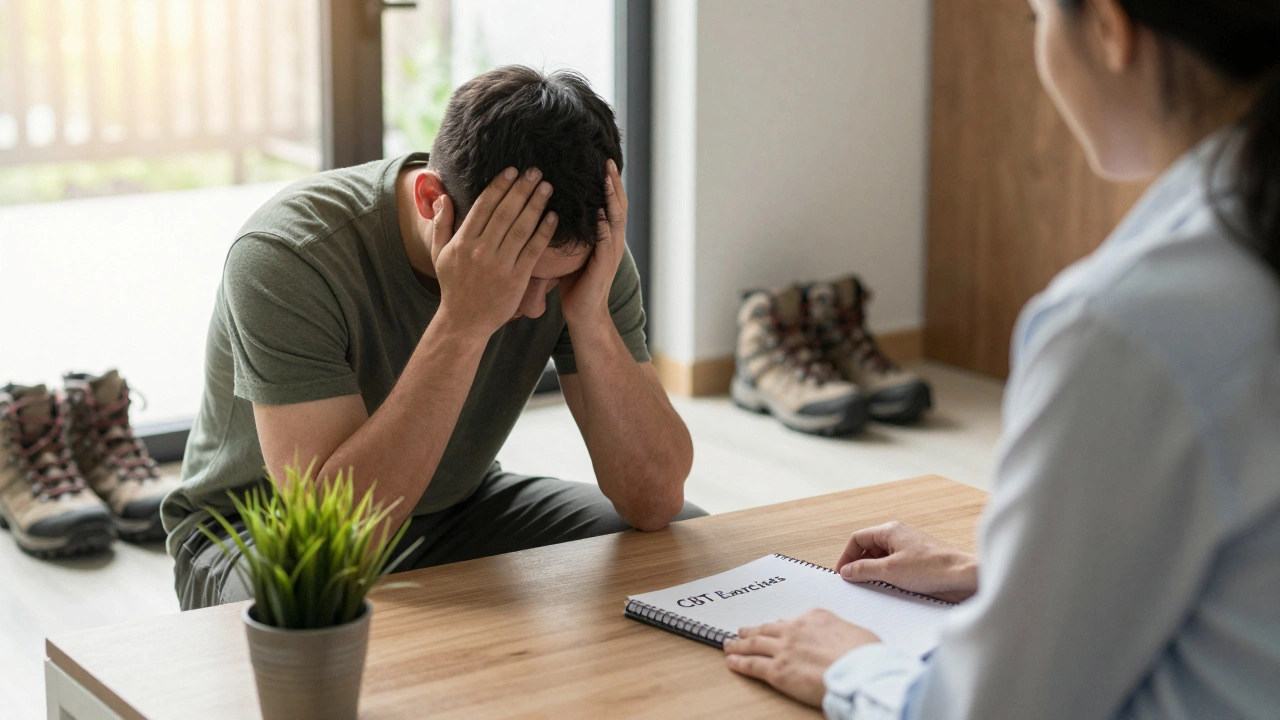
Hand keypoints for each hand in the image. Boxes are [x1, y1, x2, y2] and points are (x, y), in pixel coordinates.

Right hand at [430, 167, 558, 337]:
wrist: (465, 321)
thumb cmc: (453, 286)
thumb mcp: (439, 254)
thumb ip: (441, 224)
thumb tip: (443, 196)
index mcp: (463, 241)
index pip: (484, 206)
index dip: (499, 186)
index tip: (512, 171)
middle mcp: (482, 250)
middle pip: (505, 212)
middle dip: (522, 189)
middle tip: (535, 171)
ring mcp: (500, 264)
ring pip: (521, 228)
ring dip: (536, 205)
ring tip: (547, 187)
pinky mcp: (516, 278)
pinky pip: (532, 251)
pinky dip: (543, 233)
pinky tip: (553, 217)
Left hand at [559, 159, 626, 328]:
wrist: (584, 314)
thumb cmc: (575, 284)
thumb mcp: (571, 252)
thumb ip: (569, 232)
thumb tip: (549, 210)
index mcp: (605, 236)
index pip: (609, 203)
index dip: (607, 183)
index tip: (601, 161)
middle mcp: (612, 241)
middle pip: (618, 205)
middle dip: (613, 183)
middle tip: (608, 162)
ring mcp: (610, 254)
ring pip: (616, 220)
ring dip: (612, 199)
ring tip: (607, 180)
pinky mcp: (604, 267)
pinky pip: (606, 244)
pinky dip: (606, 228)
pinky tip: (602, 215)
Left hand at [723, 609, 879, 707]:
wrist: (860, 671)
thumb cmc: (866, 657)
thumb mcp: (858, 634)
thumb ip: (842, 635)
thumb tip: (844, 641)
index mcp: (816, 617)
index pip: (793, 621)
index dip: (782, 626)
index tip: (776, 627)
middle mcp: (796, 629)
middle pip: (768, 629)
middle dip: (753, 630)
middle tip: (742, 631)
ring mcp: (784, 649)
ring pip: (754, 644)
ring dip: (740, 644)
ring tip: (730, 644)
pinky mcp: (777, 671)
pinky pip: (752, 665)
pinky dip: (739, 663)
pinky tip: (731, 662)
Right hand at [837, 521, 977, 603]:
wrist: (963, 576)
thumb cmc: (932, 567)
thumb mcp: (889, 570)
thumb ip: (864, 569)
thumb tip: (847, 570)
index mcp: (890, 530)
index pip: (858, 538)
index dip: (847, 555)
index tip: (843, 573)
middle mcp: (899, 536)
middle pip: (869, 548)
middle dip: (860, 565)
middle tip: (854, 582)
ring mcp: (909, 549)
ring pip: (882, 559)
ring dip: (874, 573)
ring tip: (872, 587)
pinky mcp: (918, 563)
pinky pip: (895, 567)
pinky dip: (888, 577)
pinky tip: (889, 589)